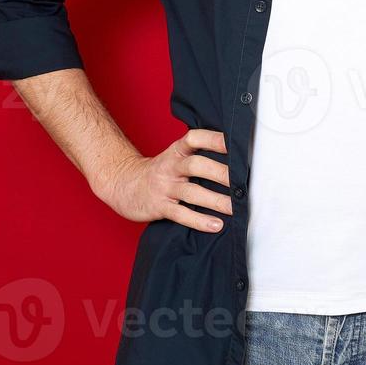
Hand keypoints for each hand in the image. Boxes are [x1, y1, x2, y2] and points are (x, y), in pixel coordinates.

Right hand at [91, 128, 231, 232]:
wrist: (123, 184)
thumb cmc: (160, 171)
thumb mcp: (175, 156)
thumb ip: (198, 154)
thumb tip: (236, 156)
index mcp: (177, 151)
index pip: (194, 139)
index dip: (213, 139)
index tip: (234, 141)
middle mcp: (171, 166)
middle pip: (196, 165)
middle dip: (220, 173)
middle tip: (242, 181)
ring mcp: (164, 187)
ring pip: (192, 192)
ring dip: (215, 200)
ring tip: (235, 208)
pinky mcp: (159, 207)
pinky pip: (181, 214)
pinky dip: (199, 220)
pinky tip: (216, 225)